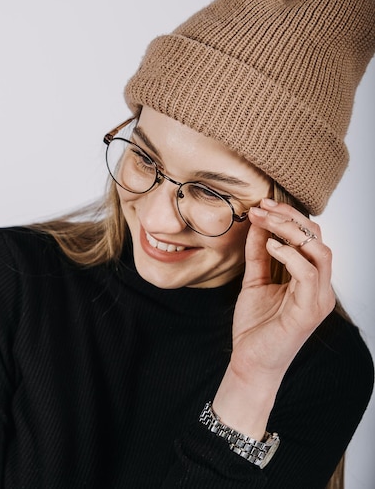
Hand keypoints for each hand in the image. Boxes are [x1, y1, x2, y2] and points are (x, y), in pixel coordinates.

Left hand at [231, 197, 335, 383]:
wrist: (249, 364)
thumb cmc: (255, 327)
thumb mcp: (254, 281)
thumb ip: (258, 254)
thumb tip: (256, 224)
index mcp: (310, 279)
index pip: (311, 237)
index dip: (287, 216)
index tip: (261, 205)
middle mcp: (320, 287)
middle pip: (318, 238)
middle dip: (289, 217)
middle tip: (261, 208)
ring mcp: (318, 299)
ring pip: (320, 251)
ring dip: (291, 230)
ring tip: (266, 222)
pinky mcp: (308, 311)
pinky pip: (309, 274)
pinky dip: (291, 255)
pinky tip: (270, 246)